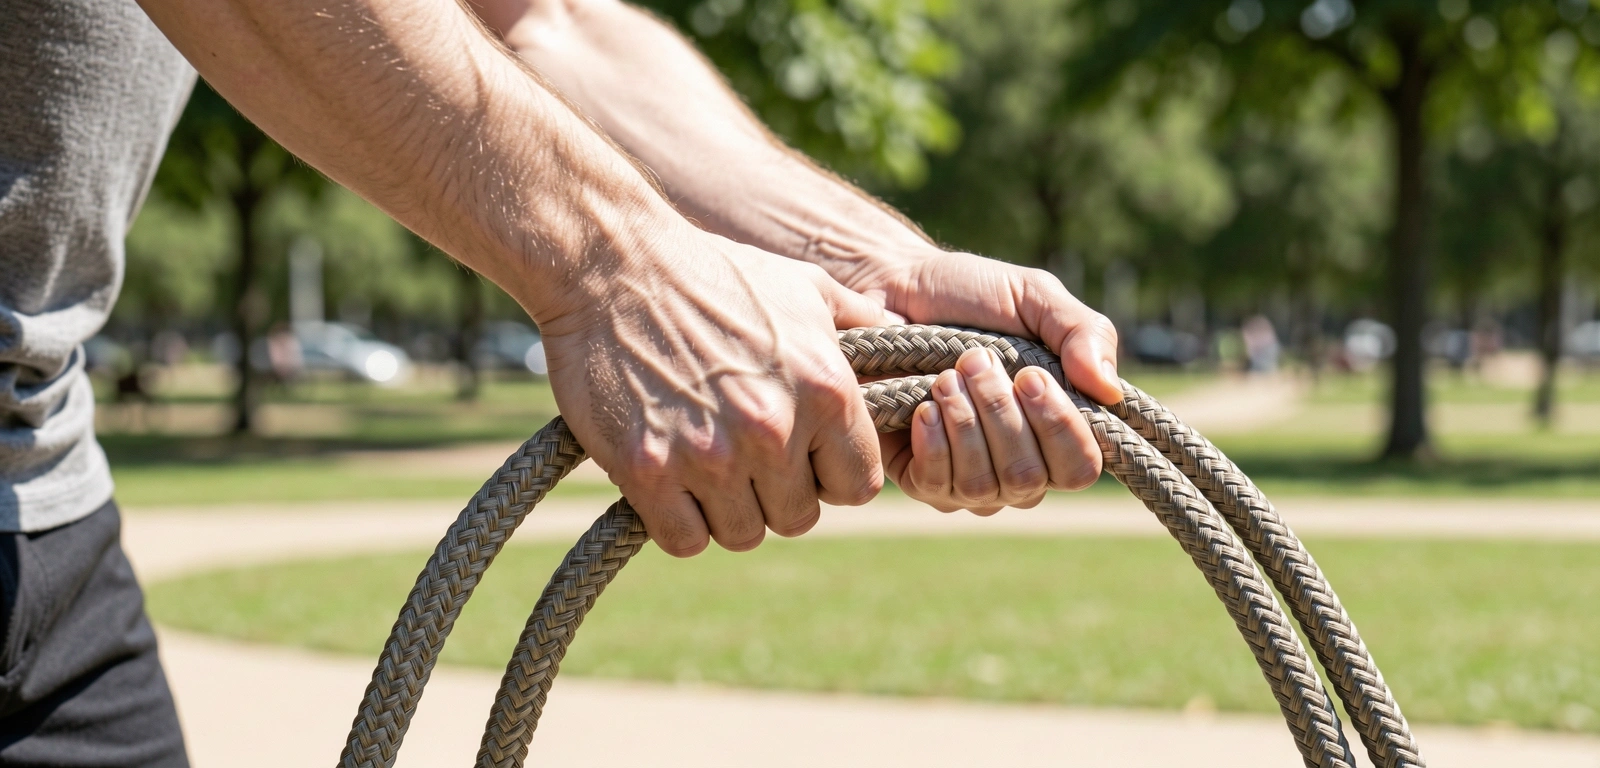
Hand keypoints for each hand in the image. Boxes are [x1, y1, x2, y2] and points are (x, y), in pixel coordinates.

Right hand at [535, 223, 893, 555]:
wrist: (614, 265)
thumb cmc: (715, 272)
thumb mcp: (805, 287)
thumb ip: (861, 323)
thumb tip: (903, 339)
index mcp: (826, 390)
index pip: (859, 486)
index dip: (832, 477)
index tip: (804, 457)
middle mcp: (774, 430)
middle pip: (798, 517)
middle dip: (776, 495)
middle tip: (745, 457)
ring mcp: (709, 455)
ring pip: (742, 534)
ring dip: (726, 510)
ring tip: (706, 463)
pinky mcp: (648, 470)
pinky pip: (684, 539)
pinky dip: (678, 521)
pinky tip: (670, 480)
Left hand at [850, 250, 1116, 513]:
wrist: (894, 287)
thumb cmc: (971, 295)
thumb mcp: (1034, 297)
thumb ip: (1083, 332)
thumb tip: (1109, 390)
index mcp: (1057, 429)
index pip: (1078, 468)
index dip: (1059, 428)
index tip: (1030, 375)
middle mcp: (1019, 467)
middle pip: (1028, 477)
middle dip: (1000, 413)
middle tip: (974, 361)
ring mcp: (969, 481)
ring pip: (983, 485)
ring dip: (965, 422)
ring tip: (946, 376)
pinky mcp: (919, 479)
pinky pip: (936, 487)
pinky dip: (934, 443)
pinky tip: (924, 407)